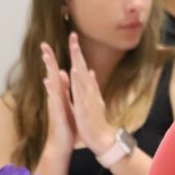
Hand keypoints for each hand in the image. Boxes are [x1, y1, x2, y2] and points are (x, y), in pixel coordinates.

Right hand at [40, 42, 75, 155]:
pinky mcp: (57, 112)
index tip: (49, 45)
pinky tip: (48, 81)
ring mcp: (55, 104)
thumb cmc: (66, 124)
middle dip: (48, 59)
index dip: (52, 59)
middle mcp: (55, 97)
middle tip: (44, 44)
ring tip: (46, 57)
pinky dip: (52, 89)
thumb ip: (64, 89)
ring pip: (51, 84)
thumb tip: (63, 73)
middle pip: (50, 74)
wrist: (62, 143)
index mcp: (60, 94)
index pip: (55, 73)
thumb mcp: (67, 103)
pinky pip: (54, 99)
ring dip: (49, 70)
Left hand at [64, 33, 115, 155]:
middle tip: (73, 36)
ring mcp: (88, 98)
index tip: (73, 39)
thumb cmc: (95, 120)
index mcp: (88, 90)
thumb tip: (90, 72)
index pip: (82, 68)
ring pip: (82, 77)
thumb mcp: (92, 100)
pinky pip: (80, 92)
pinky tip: (74, 71)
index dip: (77, 54)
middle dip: (77, 52)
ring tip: (73, 48)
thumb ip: (91, 85)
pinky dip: (78, 80)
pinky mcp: (85, 107)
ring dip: (77, 62)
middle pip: (82, 68)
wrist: (102, 138)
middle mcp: (89, 91)